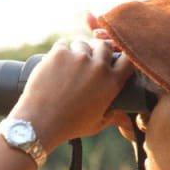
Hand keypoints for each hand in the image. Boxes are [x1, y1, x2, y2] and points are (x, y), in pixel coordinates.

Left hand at [7, 37, 131, 151]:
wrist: (41, 122)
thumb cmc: (69, 126)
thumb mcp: (97, 125)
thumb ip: (110, 116)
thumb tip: (115, 111)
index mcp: (112, 83)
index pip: (128, 59)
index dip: (121, 56)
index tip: (112, 58)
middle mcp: (98, 67)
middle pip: (105, 45)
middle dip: (98, 49)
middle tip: (88, 57)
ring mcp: (79, 57)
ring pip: (82, 43)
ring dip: (77, 50)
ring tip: (68, 64)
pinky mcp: (59, 53)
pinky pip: (62, 44)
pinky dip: (58, 51)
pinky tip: (54, 62)